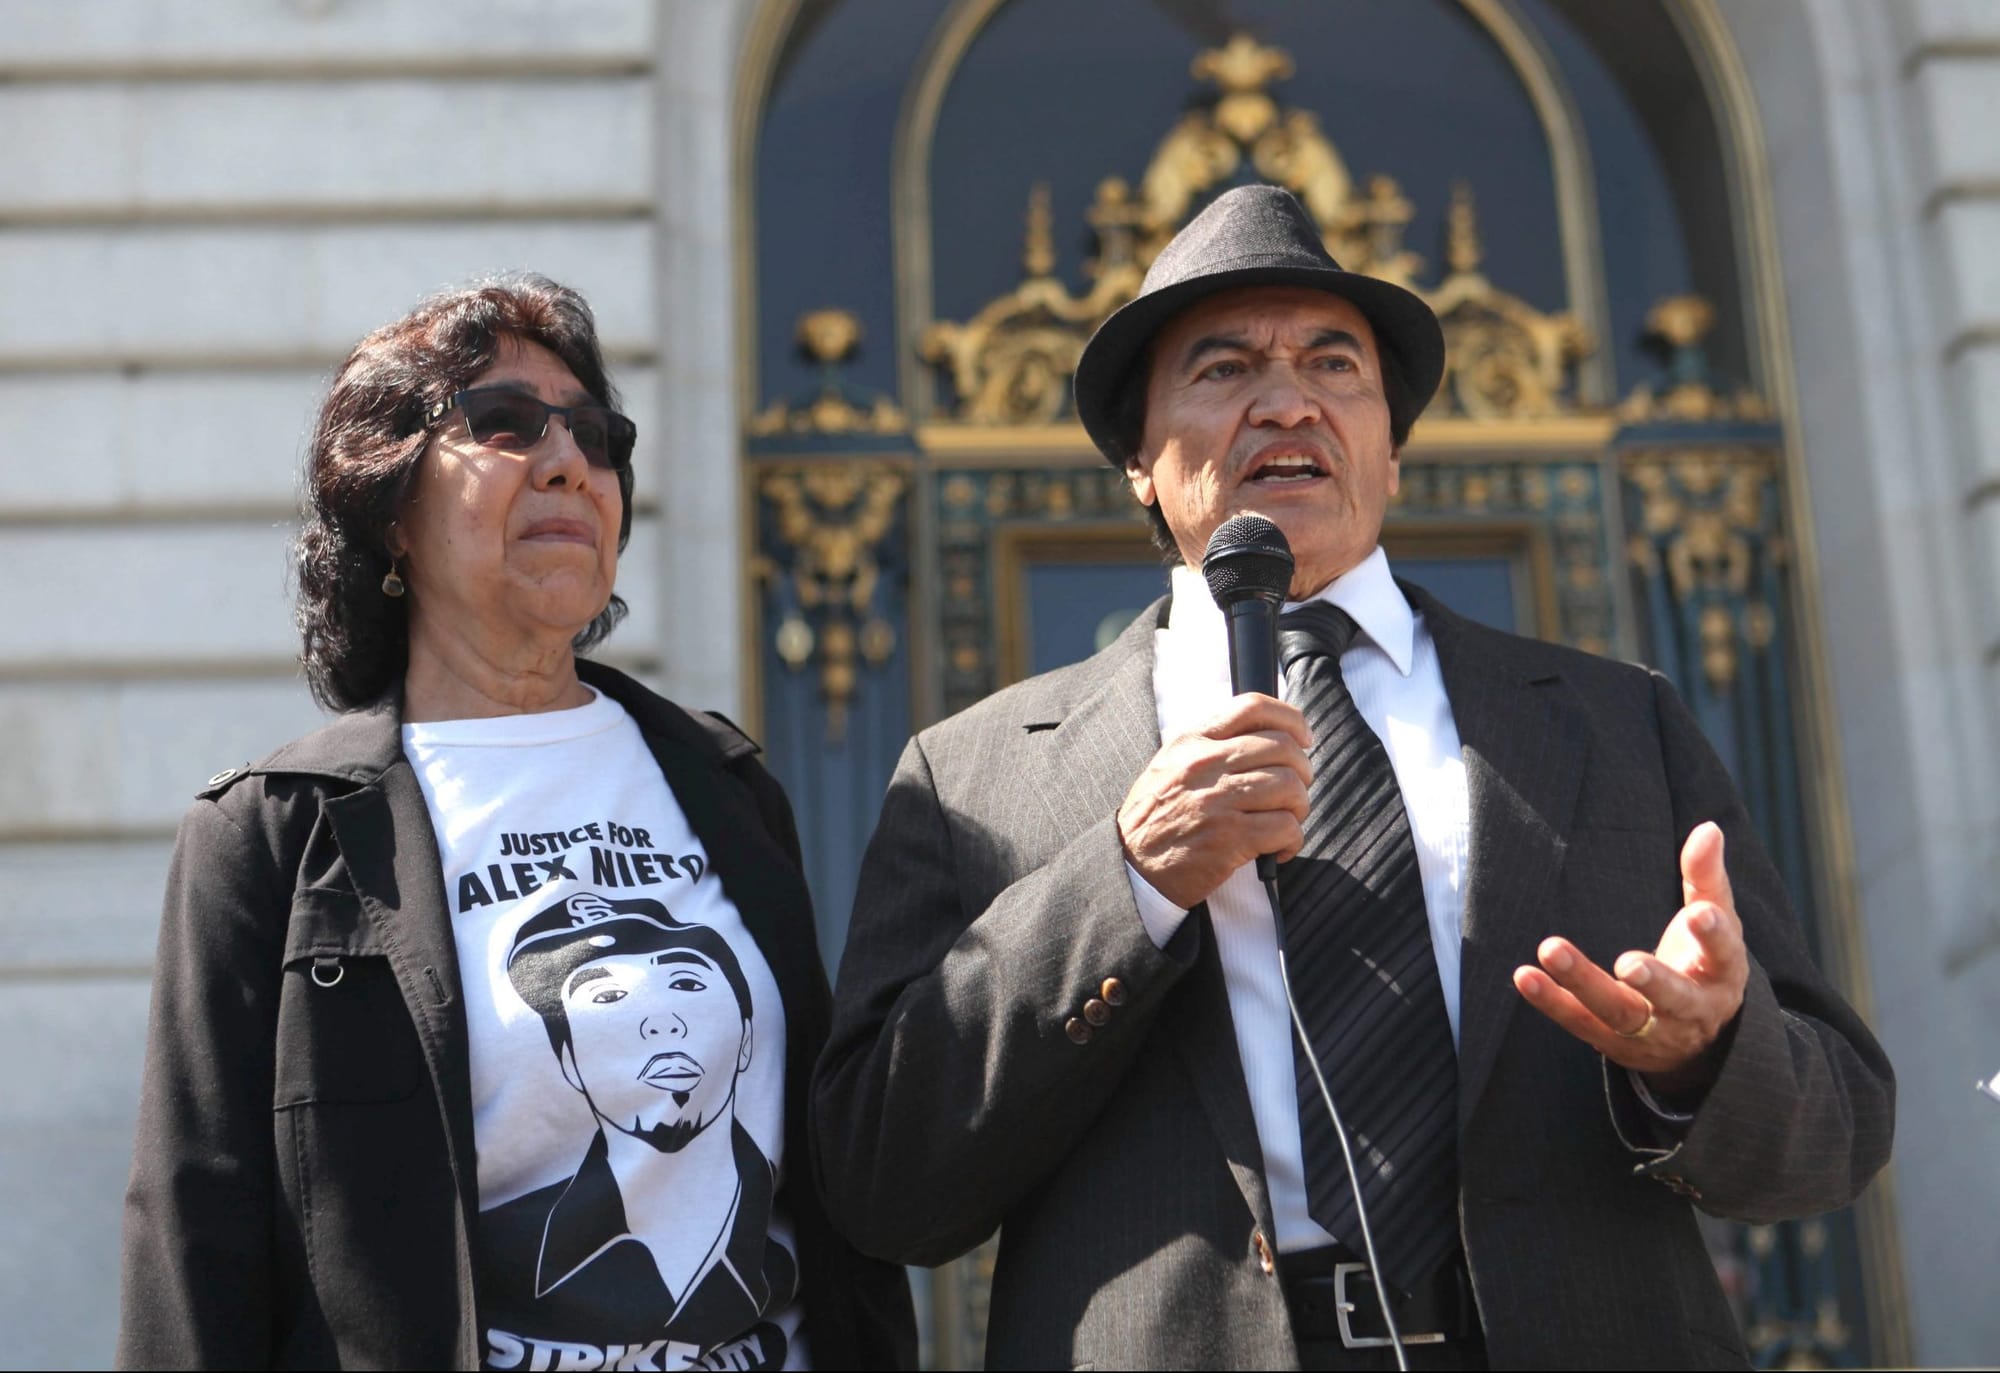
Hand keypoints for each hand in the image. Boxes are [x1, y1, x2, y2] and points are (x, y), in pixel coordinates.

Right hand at [1118, 694, 1311, 909]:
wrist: (1132, 866)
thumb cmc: (1156, 816)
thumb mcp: (1172, 764)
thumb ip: (1211, 744)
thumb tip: (1266, 735)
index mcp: (1193, 741)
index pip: (1253, 707)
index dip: (1290, 719)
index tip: (1303, 738)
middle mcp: (1206, 764)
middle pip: (1283, 748)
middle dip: (1302, 771)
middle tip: (1295, 791)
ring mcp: (1218, 800)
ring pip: (1290, 787)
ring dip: (1299, 807)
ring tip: (1286, 820)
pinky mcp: (1230, 837)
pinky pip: (1286, 828)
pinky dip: (1292, 840)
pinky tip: (1278, 849)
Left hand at [1511, 821, 1748, 1099]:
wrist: (1696, 1040)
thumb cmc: (1703, 963)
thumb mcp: (1716, 921)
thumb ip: (1706, 877)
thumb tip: (1708, 828)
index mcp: (1721, 973)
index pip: (1723, 953)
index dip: (1712, 935)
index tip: (1700, 914)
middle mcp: (1690, 1009)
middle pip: (1673, 998)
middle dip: (1653, 982)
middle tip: (1628, 963)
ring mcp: (1650, 1031)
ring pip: (1618, 1013)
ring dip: (1583, 984)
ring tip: (1552, 950)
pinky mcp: (1611, 1041)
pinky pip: (1579, 1022)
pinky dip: (1551, 1001)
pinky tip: (1525, 975)